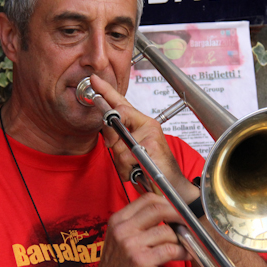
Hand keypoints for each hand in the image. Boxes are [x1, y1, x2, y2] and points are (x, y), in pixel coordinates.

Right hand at [86, 193, 190, 266]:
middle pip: (158, 209)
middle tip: (188, 223)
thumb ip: (138, 225)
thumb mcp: (120, 240)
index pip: (147, 199)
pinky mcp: (141, 261)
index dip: (167, 203)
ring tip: (185, 245)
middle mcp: (122, 230)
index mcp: (117, 221)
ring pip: (167, 231)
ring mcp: (131, 245)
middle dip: (178, 214)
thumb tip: (168, 214)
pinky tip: (185, 255)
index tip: (177, 210)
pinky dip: (182, 252)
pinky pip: (170, 250)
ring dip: (181, 238)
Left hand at [89, 74, 197, 201]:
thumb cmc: (151, 169)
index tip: (94, 80)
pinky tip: (138, 172)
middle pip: (116, 118)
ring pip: (119, 143)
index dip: (106, 91)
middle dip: (112, 140)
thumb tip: (107, 134)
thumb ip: (118, 140)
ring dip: (121, 162)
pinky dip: (128, 168)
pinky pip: (127, 155)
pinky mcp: (152, 145)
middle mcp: (147, 125)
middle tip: (121, 153)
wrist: (172, 186)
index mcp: (141, 123)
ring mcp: (151, 134)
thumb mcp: (130, 153)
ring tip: (134, 168)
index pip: (121, 103)